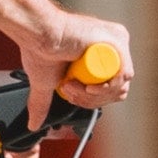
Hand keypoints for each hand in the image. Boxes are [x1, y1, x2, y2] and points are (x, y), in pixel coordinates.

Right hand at [20, 12, 131, 134]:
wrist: (39, 33)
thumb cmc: (40, 49)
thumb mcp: (47, 83)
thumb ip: (43, 102)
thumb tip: (33, 124)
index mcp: (101, 55)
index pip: (110, 89)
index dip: (91, 100)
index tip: (70, 94)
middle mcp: (113, 47)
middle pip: (116, 90)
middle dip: (90, 99)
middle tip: (69, 90)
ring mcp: (118, 41)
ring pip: (120, 85)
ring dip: (94, 95)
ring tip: (72, 85)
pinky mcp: (118, 39)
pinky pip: (124, 74)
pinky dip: (107, 87)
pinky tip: (88, 85)